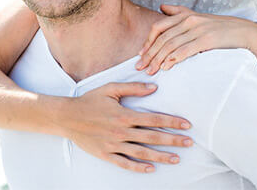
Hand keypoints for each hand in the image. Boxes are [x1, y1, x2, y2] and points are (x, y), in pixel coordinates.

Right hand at [67, 81, 192, 172]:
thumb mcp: (111, 89)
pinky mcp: (106, 155)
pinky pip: (125, 163)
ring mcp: (114, 145)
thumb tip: (154, 87)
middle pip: (152, 137)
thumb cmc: (90, 100)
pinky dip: (138, 168)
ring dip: (161, 156)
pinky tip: (151, 169)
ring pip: (142, 153)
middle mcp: (121, 132)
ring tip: (177, 158)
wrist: (67, 117)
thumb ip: (133, 87)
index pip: (154, 119)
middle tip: (189, 142)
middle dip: (173, 140)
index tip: (186, 124)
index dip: (172, 122)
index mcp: (124, 115)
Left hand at [136, 4, 256, 74]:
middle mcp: (189, 20)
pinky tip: (166, 67)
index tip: (140, 55)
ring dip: (158, 60)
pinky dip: (174, 59)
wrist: (244, 32)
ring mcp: (198, 29)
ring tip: (151, 71)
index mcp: (185, 15)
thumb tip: (161, 7)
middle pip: (162, 38)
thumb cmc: (219, 27)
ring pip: (171, 45)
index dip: (147, 42)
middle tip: (140, 68)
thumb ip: (179, 12)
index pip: (158, 27)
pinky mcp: (206, 40)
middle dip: (150, 54)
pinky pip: (185, 50)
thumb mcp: (198, 16)